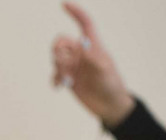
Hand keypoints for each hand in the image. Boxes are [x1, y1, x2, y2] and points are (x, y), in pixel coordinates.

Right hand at [51, 3, 133, 125]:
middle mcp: (82, 53)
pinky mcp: (68, 77)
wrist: (108, 105)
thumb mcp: (105, 71)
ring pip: (55, 57)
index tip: (64, 4)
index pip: (85, 24)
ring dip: (57, 67)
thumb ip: (93, 59)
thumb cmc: (111, 85)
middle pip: (61, 41)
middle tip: (61, 63)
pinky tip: (59, 87)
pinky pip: (54, 73)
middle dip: (57, 50)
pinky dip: (54, 79)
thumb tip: (82, 46)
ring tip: (66, 79)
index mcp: (93, 46)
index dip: (75, 13)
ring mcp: (74, 65)